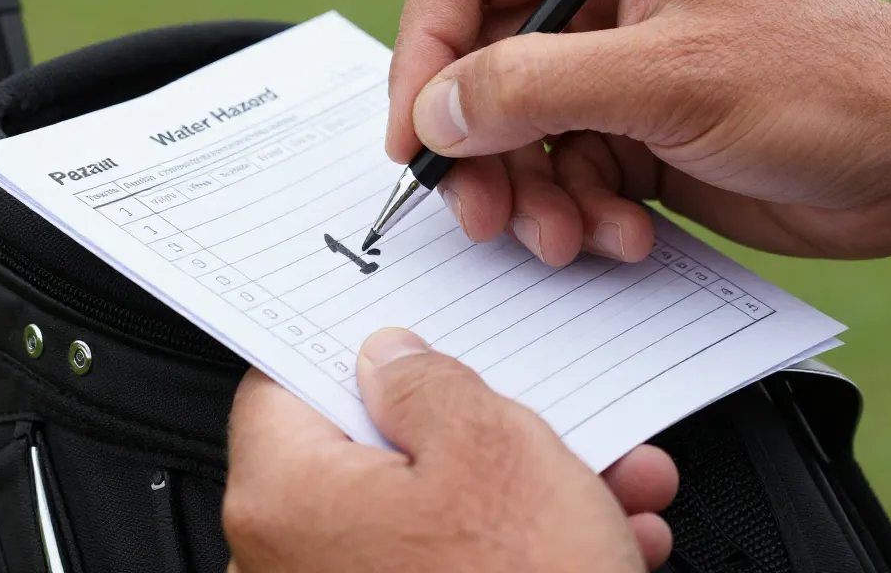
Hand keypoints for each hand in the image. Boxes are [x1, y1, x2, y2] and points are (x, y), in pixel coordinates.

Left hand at [224, 329, 677, 572]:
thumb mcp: (492, 449)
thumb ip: (428, 382)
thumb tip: (392, 357)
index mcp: (286, 500)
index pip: (285, 384)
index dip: (351, 351)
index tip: (402, 340)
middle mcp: (288, 566)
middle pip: (375, 454)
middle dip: (476, 428)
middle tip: (533, 412)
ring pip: (429, 517)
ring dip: (519, 491)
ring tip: (605, 482)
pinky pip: (450, 572)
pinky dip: (516, 553)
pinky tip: (602, 539)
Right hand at [387, 0, 890, 263]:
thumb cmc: (823, 84)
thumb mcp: (671, 77)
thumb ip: (536, 86)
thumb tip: (433, 111)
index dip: (425, 51)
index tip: (417, 135)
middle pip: (477, 63)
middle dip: (477, 148)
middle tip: (481, 213)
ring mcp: (609, 70)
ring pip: (511, 133)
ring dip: (528, 195)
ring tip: (567, 237)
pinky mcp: (626, 133)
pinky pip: (559, 175)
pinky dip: (576, 215)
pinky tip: (624, 236)